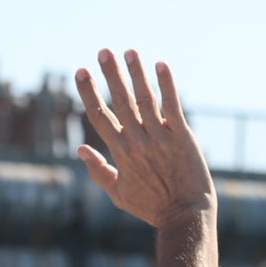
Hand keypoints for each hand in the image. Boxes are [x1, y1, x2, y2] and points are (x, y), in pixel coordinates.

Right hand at [75, 49, 215, 228]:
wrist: (185, 215)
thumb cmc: (151, 207)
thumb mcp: (118, 194)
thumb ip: (98, 170)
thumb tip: (80, 148)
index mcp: (120, 152)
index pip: (99, 116)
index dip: (89, 92)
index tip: (81, 72)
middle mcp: (137, 141)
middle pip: (120, 101)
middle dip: (110, 74)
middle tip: (103, 51)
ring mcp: (160, 137)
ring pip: (145, 99)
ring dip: (136, 73)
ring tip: (130, 52)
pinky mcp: (182, 136)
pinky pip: (173, 105)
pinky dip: (167, 85)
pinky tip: (161, 65)